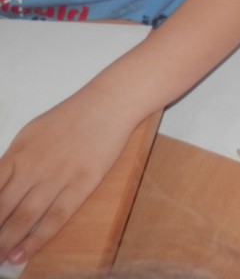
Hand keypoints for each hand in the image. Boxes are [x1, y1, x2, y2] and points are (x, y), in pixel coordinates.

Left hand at [0, 92, 135, 264]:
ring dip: (7, 241)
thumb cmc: (73, 115)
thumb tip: (1, 185)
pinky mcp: (83, 183)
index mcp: (18, 152)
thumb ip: (15, 160)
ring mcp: (59, 176)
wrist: (110, 103)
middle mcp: (34, 166)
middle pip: (2, 207)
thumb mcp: (33, 132)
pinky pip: (56, 217)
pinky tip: (23, 253)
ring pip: (25, 216)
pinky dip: (38, 238)